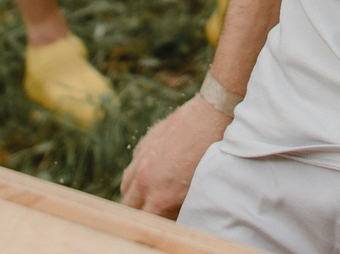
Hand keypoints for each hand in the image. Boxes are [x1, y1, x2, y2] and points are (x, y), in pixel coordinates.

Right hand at [119, 94, 231, 219]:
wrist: (213, 114)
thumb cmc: (212, 154)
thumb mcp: (198, 189)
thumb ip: (179, 205)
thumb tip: (173, 213)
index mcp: (160, 196)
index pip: (143, 223)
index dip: (150, 224)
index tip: (160, 222)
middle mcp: (145, 180)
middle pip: (128, 207)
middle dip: (138, 211)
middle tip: (151, 211)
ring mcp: (142, 159)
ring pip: (126, 186)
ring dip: (134, 193)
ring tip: (148, 194)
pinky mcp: (145, 143)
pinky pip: (134, 164)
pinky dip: (139, 171)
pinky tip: (154, 170)